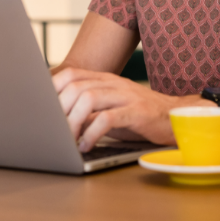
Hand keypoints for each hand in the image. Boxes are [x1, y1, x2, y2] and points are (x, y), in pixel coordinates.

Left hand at [52, 67, 194, 151]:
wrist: (176, 117)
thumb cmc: (139, 117)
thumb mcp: (111, 110)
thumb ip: (88, 111)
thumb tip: (58, 122)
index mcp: (105, 80)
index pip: (71, 74)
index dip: (52, 90)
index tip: (43, 111)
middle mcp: (114, 83)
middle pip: (75, 86)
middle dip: (59, 109)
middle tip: (54, 130)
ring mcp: (126, 95)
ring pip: (88, 99)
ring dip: (73, 122)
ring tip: (69, 140)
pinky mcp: (137, 112)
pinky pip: (108, 118)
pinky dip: (92, 133)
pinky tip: (87, 145)